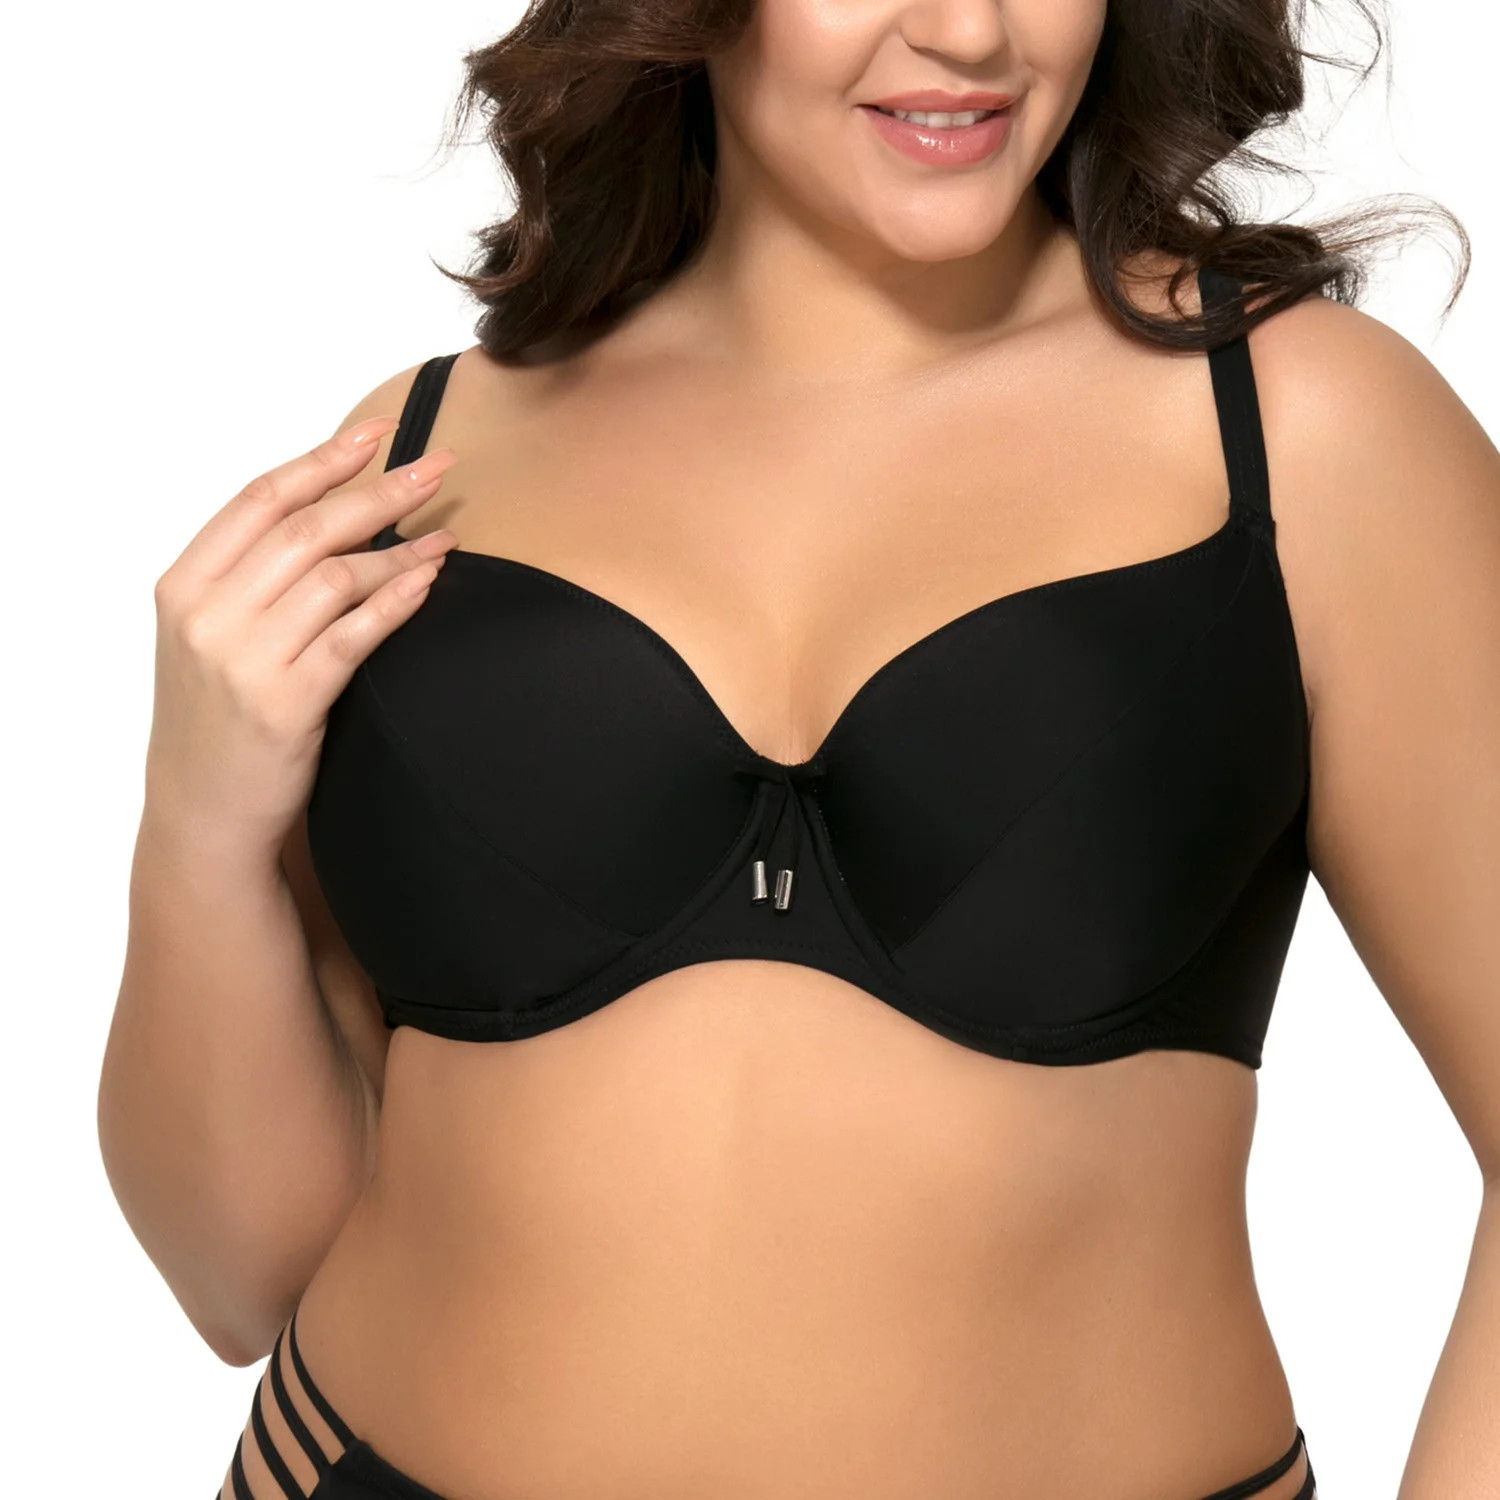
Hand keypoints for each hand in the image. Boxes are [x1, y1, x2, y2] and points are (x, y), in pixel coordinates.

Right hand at [144, 416, 459, 862]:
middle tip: (439, 467)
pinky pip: (354, 635)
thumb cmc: (216, 717)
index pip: (262, 498)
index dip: (325, 457)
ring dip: (401, 551)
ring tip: (447, 539)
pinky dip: (398, 601)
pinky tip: (430, 582)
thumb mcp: (210, 636)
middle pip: (308, 527)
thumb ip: (252, 577)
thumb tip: (335, 511)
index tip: (379, 431)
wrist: (201, 809)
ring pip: (337, 576)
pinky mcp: (285, 703)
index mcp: (185, 585)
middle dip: (382, 489)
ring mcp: (244, 658)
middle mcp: (208, 614)